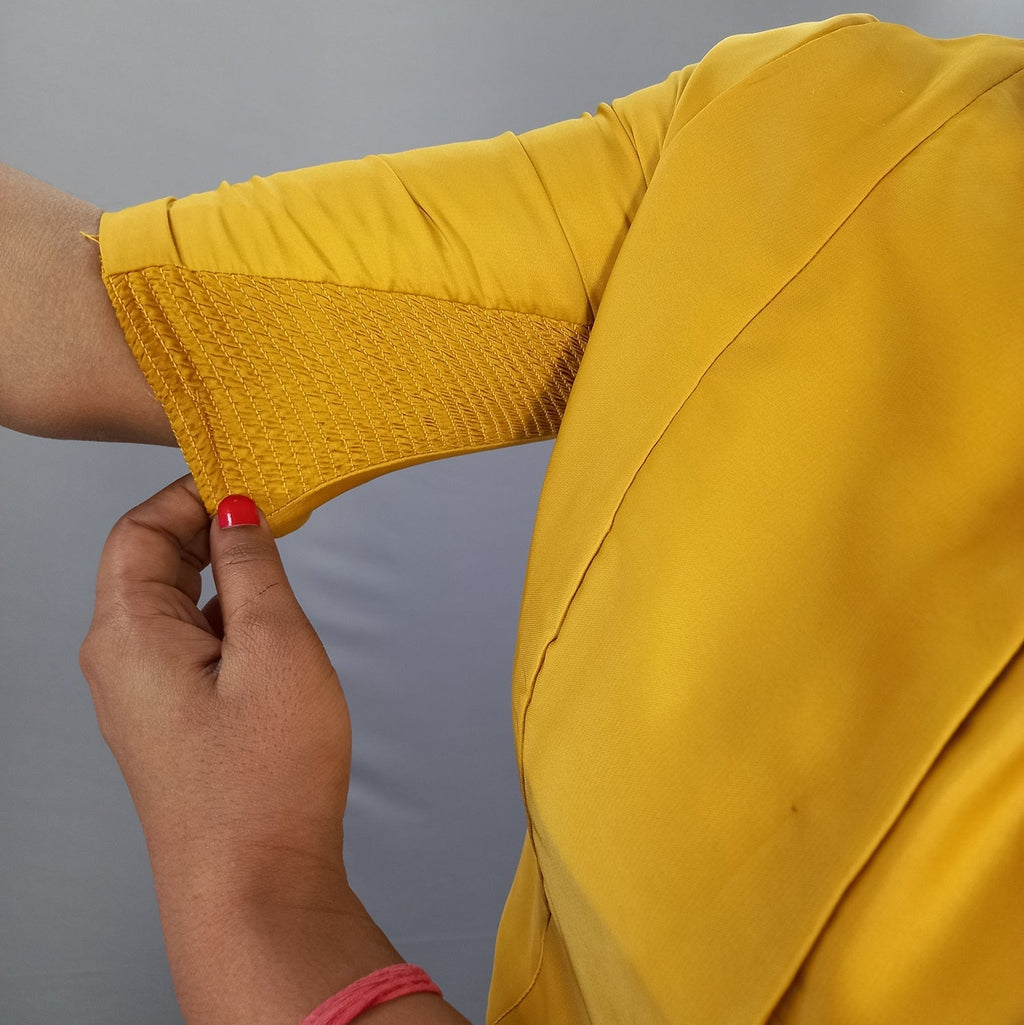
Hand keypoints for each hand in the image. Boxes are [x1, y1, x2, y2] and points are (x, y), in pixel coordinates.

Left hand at [78, 475, 469, 1024]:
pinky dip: (224, 615)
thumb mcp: (274, 646)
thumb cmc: (263, 777)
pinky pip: (187, 643)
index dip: (190, 494)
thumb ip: (253, 567)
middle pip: (147, 563)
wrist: (255, 884)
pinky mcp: (171, 721)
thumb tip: (237, 510)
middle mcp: (118, 663)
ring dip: (219, 571)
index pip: (138, 529)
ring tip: (277, 561)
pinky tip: (268, 621)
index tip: (248, 479)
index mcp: (126, 634)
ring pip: (171, 604)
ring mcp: (142, 697)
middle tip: (272, 512)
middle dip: (206, 528)